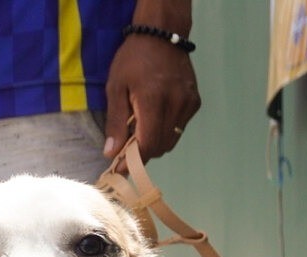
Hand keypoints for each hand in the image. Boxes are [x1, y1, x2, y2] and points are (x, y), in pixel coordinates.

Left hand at [103, 34, 200, 162]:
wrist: (162, 36)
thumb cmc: (133, 60)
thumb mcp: (115, 88)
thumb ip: (116, 122)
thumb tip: (111, 153)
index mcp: (154, 101)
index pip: (147, 144)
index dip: (132, 161)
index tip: (119, 169)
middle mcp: (176, 104)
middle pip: (160, 146)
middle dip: (142, 155)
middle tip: (124, 152)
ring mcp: (188, 103)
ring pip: (171, 140)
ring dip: (154, 144)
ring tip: (137, 134)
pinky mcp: (194, 102)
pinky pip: (179, 128)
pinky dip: (165, 131)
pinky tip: (153, 119)